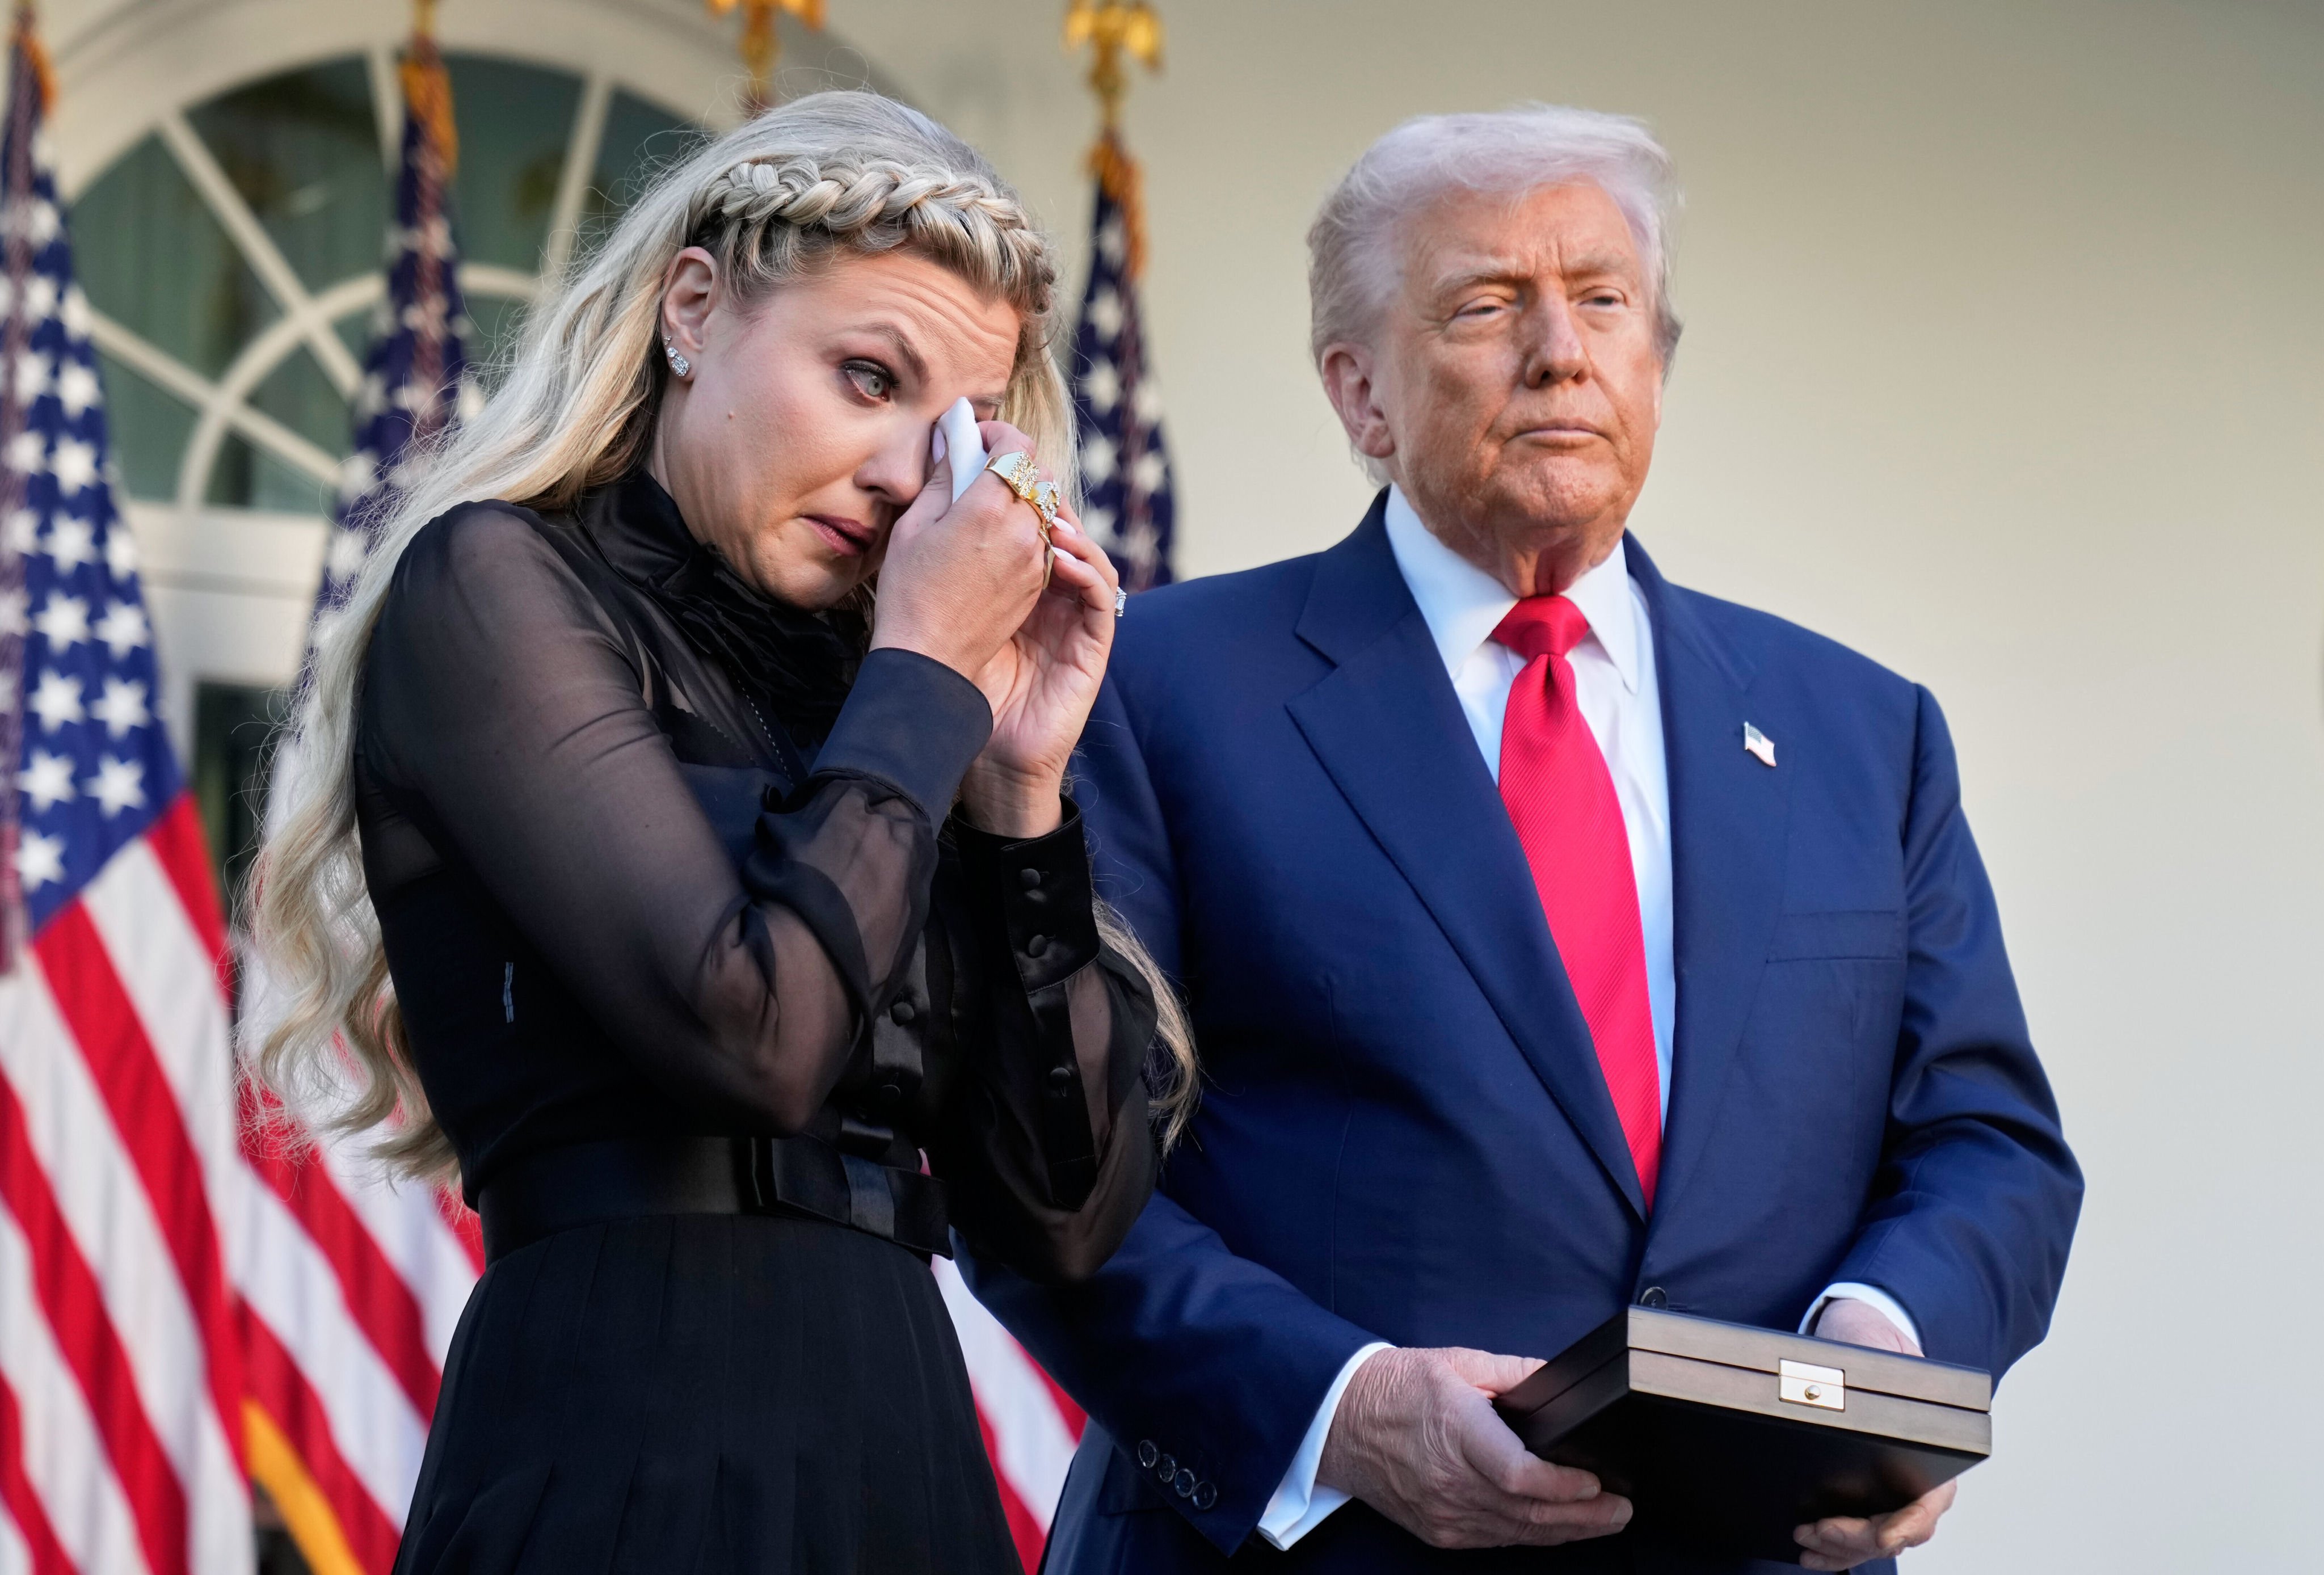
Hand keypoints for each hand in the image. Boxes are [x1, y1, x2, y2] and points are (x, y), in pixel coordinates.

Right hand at [869, 418, 1052, 698]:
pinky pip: (1043, 538)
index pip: (1018, 446)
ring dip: (1023, 496)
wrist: (930, 658)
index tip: (977, 437)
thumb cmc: (909, 592)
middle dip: (1014, 462)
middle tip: (981, 468)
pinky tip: (995, 538)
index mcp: (988, 509)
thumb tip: (953, 438)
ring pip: (1046, 506)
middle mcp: (1022, 531)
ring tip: (988, 505)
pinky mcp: (1038, 581)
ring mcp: (1035, 558)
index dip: (999, 432)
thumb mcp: (914, 526)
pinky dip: (1027, 527)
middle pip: (1039, 473)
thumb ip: (943, 476)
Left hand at [955, 434, 1120, 838]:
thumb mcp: (937, 587)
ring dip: (1071, 529)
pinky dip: (1087, 571)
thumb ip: (945, 531)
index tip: (994, 452)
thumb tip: (941, 467)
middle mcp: (1047, 590)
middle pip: (1061, 527)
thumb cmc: (948, 670)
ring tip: (1047, 516)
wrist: (962, 739)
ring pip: (1087, 556)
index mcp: (1012, 575)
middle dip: (1045, 497)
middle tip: (1024, 478)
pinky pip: (1100, 598)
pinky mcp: (1089, 644)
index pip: (1026, 515)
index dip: (1019, 482)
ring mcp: (1070, 616)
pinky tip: (1061, 557)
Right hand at [1316, 1347, 1631, 1549]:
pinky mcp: (1438, 1530)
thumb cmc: (1395, 1388)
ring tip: (1605, 1522)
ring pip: (1517, 1532)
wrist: (1339, 1422)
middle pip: (1529, 1512)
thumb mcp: (1456, 1362)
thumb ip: (1514, 1372)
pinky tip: (1557, 1529)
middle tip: (1622, 1509)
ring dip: (1566, 1531)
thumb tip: (1557, 1380)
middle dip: (1585, 1515)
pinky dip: (1531, 1536)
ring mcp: (1443, 1512)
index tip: (1596, 1481)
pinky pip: (1495, 1540)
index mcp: (1456, 1430)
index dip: (1564, 1486)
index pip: (1519, 1475)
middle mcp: (1450, 1480)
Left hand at [1795, 1300, 1957, 1569]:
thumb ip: (1870, 1371)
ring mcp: (1893, 1493)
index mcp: (1934, 1453)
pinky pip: (1858, 1533)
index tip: (1881, 1537)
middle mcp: (1918, 1482)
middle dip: (1856, 1539)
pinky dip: (1836, 1547)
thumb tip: (1835, 1389)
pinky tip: (1812, 1549)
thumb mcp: (1876, 1348)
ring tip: (1805, 1541)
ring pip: (1874, 1540)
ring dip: (1841, 1549)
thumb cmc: (1873, 1346)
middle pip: (1894, 1531)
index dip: (1906, 1525)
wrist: (1861, 1339)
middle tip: (1816, 1530)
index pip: (1927, 1504)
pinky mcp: (1868, 1495)